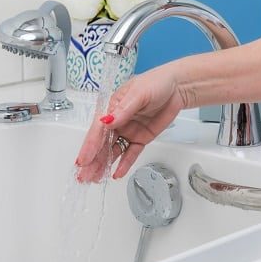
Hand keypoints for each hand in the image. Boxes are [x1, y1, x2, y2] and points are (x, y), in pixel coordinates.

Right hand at [75, 65, 186, 181]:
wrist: (177, 88)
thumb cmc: (156, 83)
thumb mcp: (138, 93)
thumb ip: (124, 109)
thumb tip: (107, 121)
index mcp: (112, 107)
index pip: (98, 129)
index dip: (90, 146)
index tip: (83, 160)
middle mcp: (117, 121)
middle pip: (102, 143)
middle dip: (92, 160)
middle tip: (83, 176)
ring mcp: (129, 131)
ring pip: (113, 151)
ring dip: (104, 165)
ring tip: (95, 179)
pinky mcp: (141, 138)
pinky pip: (130, 153)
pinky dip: (124, 164)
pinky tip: (116, 174)